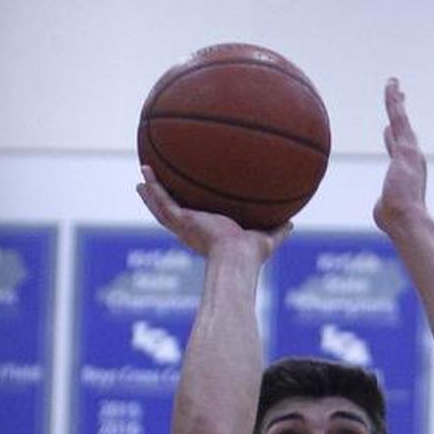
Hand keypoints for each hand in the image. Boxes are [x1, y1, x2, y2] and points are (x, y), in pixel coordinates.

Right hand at [136, 167, 289, 261]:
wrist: (237, 261)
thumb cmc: (251, 258)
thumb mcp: (266, 238)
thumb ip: (278, 231)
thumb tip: (293, 223)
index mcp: (207, 235)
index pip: (193, 222)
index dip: (186, 214)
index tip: (182, 204)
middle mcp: (192, 232)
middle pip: (170, 215)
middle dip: (160, 203)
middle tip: (151, 190)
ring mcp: (184, 227)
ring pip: (161, 208)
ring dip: (150, 193)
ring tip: (141, 179)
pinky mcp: (182, 222)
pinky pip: (163, 202)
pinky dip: (153, 187)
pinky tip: (145, 172)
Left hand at [372, 78, 427, 235]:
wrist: (406, 219)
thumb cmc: (395, 221)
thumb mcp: (385, 210)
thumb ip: (383, 203)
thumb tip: (382, 206)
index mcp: (407, 173)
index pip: (398, 151)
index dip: (393, 139)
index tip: (388, 129)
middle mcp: (413, 159)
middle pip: (404, 131)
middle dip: (400, 114)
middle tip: (399, 96)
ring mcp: (411, 151)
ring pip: (400, 119)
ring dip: (396, 100)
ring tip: (393, 83)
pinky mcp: (406, 145)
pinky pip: (398, 115)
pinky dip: (394, 99)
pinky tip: (391, 84)